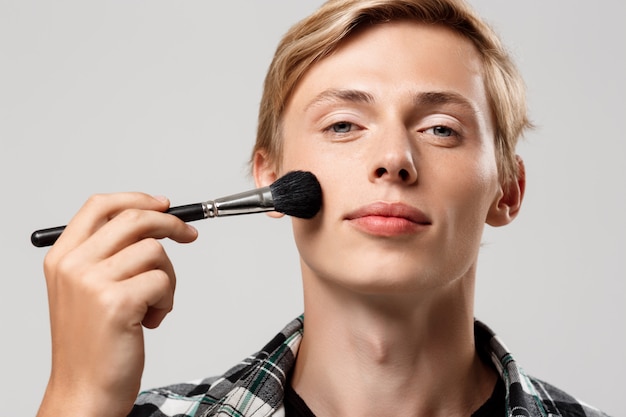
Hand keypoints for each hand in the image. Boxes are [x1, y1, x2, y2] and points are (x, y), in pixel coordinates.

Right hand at [36, 193, 197, 416]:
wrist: (84, 392)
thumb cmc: (92, 344)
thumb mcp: (86, 291)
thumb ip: (108, 255)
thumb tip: (152, 220)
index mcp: (62, 256)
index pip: (100, 205)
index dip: (137, 198)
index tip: (164, 204)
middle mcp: (73, 265)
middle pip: (134, 219)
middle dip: (171, 224)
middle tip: (189, 235)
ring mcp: (92, 282)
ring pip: (155, 251)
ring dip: (168, 278)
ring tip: (154, 304)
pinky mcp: (116, 302)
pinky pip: (163, 281)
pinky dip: (167, 300)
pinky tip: (150, 321)